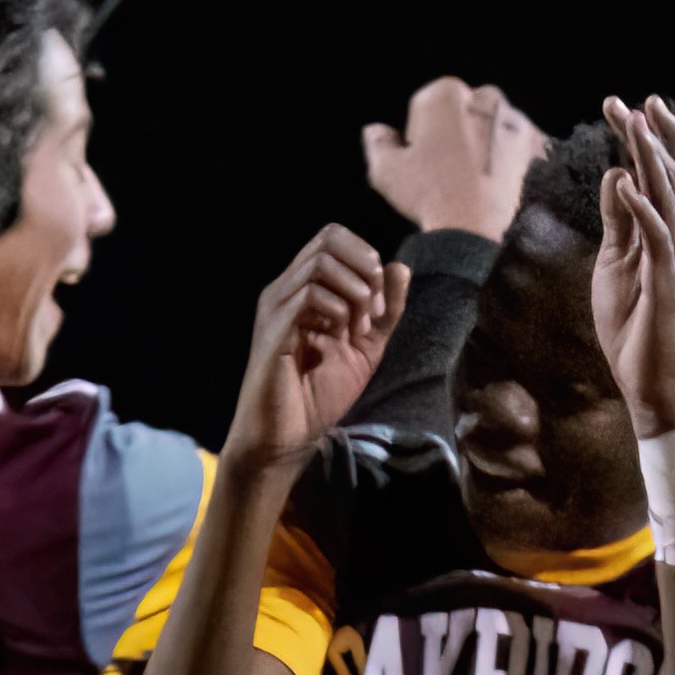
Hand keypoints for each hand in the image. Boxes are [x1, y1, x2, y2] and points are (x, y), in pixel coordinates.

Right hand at [235, 226, 404, 468]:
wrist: (289, 437)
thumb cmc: (319, 394)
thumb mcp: (366, 347)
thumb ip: (385, 310)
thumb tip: (400, 267)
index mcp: (303, 289)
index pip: (333, 237)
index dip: (365, 256)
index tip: (378, 303)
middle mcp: (285, 290)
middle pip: (329, 239)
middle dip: (365, 268)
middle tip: (374, 311)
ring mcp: (276, 307)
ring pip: (321, 261)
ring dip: (355, 291)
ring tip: (358, 329)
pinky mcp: (274, 329)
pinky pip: (308, 292)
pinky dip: (337, 309)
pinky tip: (340, 336)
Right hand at [362, 74, 542, 240]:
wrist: (470, 228)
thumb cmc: (425, 194)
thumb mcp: (385, 169)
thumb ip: (378, 142)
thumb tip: (376, 130)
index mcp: (445, 93)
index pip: (427, 105)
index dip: (420, 132)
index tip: (421, 158)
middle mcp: (483, 96)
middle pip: (461, 111)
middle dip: (453, 131)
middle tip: (444, 168)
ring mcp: (510, 120)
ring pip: (487, 125)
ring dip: (478, 141)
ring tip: (467, 177)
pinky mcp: (528, 145)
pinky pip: (510, 143)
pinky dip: (501, 155)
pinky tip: (487, 178)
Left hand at [590, 89, 674, 445]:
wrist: (651, 385)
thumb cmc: (633, 329)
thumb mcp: (615, 264)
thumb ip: (618, 223)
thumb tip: (617, 178)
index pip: (664, 175)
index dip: (646, 139)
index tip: (623, 107)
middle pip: (674, 174)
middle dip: (651, 135)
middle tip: (626, 102)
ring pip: (669, 196)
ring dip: (648, 158)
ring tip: (631, 124)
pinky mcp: (671, 281)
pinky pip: (658, 235)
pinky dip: (643, 208)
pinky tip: (625, 184)